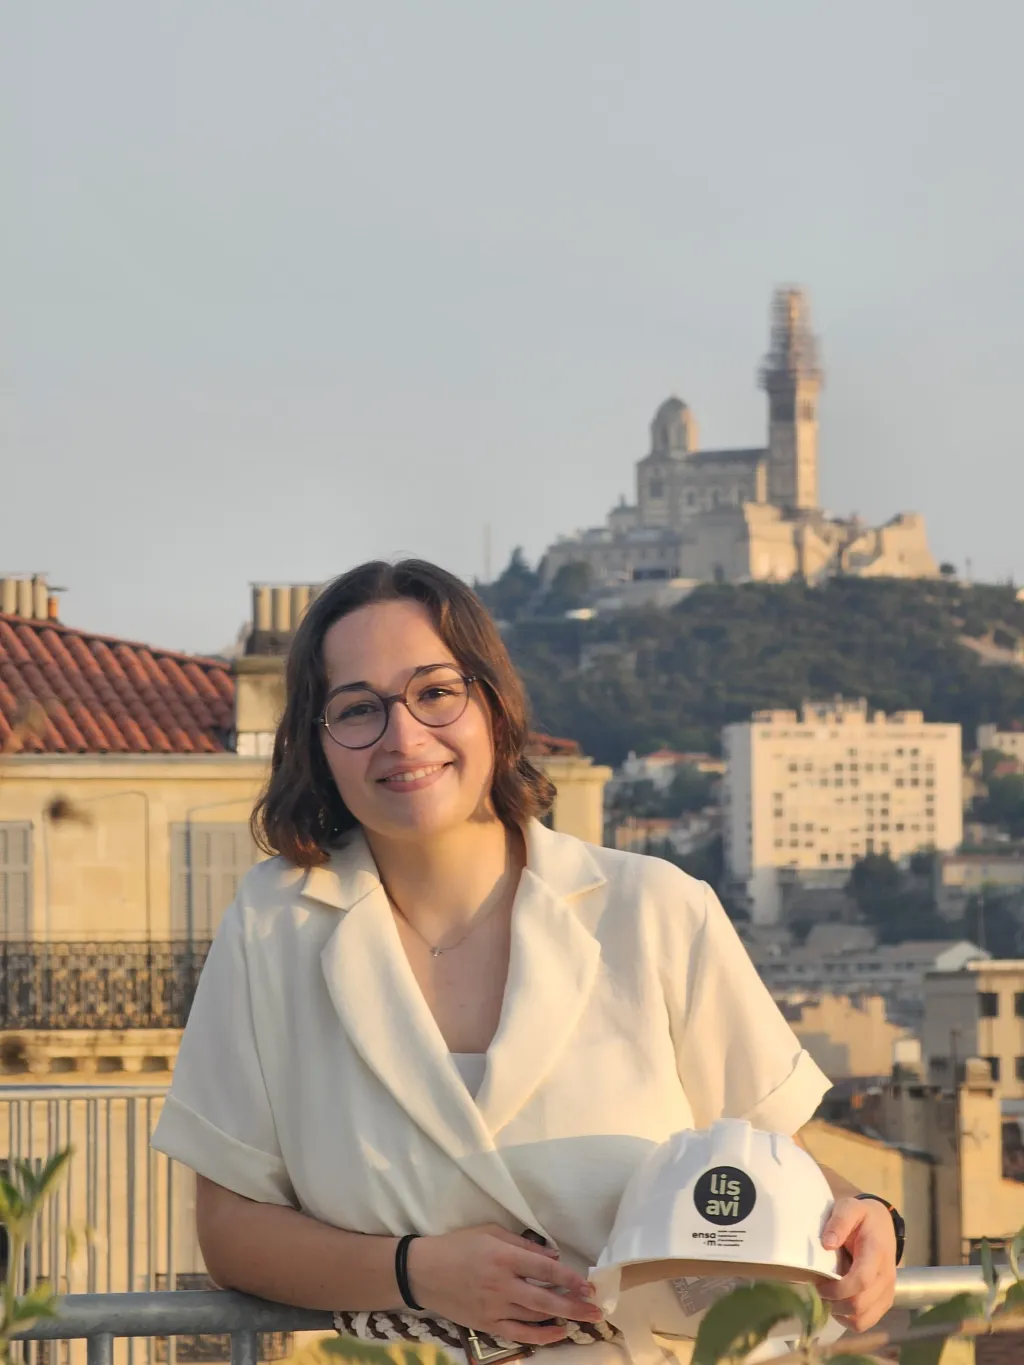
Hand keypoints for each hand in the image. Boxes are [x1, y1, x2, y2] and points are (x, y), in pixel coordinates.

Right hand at [407, 1223, 601, 1345]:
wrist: (424, 1272)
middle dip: (574, 1305)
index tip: (588, 1284)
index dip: (569, 1279)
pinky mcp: (487, 1324)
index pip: (545, 1270)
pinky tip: (557, 1333)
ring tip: (581, 1318)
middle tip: (596, 1309)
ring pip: (535, 1316)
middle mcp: (502, 1284)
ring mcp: (494, 1307)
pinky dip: (540, 1335)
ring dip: (561, 1318)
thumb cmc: (459, 1245)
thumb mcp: (491, 1232)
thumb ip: (523, 1245)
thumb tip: (551, 1257)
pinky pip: (519, 1334)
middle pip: (545, 1298)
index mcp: (503, 1257)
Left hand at [817, 1197, 897, 1331]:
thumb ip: (839, 1222)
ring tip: (829, 1298)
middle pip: (861, 1304)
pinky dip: (851, 1319)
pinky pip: (868, 1321)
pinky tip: (839, 1305)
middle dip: (835, 1302)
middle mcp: (886, 1276)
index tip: (819, 1284)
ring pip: (864, 1319)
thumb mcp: (849, 1208)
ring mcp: (887, 1291)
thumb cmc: (862, 1216)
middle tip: (820, 1289)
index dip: (838, 1288)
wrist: (883, 1224)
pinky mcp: (885, 1300)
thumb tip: (827, 1244)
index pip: (861, 1280)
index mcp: (876, 1253)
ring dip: (842, 1314)